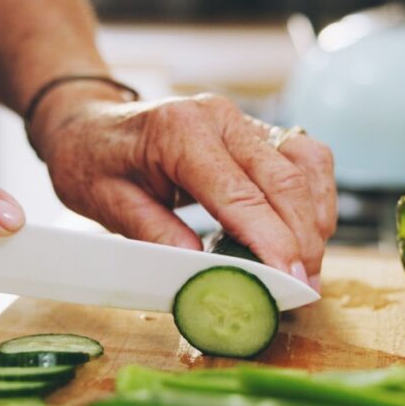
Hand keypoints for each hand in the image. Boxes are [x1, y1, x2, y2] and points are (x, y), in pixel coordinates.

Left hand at [30, 87, 336, 289]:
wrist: (88, 123)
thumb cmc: (92, 161)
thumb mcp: (107, 204)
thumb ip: (154, 234)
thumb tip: (203, 271)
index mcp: (179, 132)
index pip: (240, 193)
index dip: (272, 240)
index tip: (289, 280)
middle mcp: (219, 117)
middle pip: (284, 179)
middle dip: (302, 239)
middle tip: (305, 289)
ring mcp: (241, 119)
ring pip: (305, 163)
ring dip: (316, 217)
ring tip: (309, 267)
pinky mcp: (254, 129)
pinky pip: (304, 156)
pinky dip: (315, 195)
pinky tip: (308, 232)